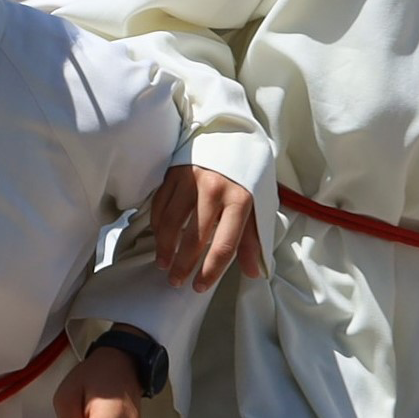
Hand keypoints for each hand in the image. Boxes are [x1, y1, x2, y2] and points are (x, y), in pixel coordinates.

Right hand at [153, 164, 263, 289]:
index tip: (199, 286)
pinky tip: (159, 238)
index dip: (211, 271)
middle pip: (195, 238)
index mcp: (241, 199)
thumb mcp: (260, 202)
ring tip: (164, 264)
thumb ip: (253, 237)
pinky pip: (161, 205)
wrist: (233, 131)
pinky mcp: (175, 172)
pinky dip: (158, 225)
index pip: (225, 245)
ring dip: (165, 248)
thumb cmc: (249, 172)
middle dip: (183, 265)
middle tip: (176, 282)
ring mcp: (192, 180)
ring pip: (172, 223)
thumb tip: (253, 272)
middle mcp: (215, 190)